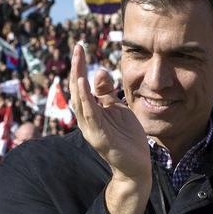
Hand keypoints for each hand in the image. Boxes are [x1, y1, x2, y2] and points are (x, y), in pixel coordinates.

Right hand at [68, 43, 149, 183]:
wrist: (136, 166)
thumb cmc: (126, 138)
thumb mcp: (117, 109)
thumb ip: (106, 92)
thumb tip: (97, 71)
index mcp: (91, 112)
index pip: (81, 86)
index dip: (80, 67)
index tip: (80, 47)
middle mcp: (86, 120)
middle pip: (76, 90)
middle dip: (77, 68)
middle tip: (78, 48)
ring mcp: (91, 129)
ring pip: (80, 101)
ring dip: (78, 80)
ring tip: (78, 62)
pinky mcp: (99, 137)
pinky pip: (90, 115)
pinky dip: (86, 99)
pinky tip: (84, 85)